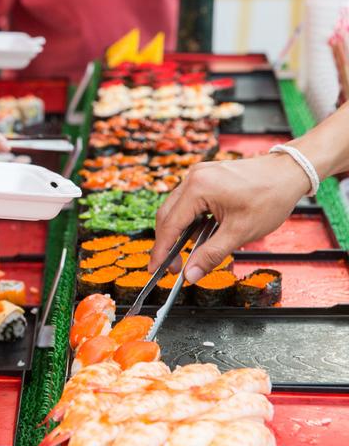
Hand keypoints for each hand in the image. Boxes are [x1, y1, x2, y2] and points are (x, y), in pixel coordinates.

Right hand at [149, 154, 310, 283]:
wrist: (290, 172)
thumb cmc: (270, 196)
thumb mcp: (240, 233)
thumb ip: (211, 255)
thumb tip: (191, 274)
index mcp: (198, 189)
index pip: (169, 225)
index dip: (160, 251)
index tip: (155, 269)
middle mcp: (193, 178)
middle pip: (167, 215)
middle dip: (167, 243)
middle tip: (174, 266)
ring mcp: (198, 175)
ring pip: (176, 208)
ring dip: (179, 231)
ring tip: (192, 251)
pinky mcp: (205, 176)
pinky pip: (188, 200)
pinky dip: (190, 219)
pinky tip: (202, 233)